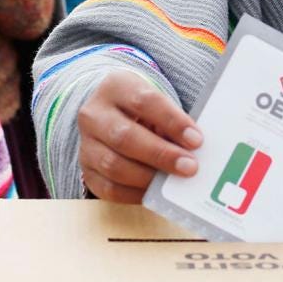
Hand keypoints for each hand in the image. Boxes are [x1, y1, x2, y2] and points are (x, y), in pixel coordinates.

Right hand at [77, 72, 202, 202]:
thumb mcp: (157, 103)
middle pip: (125, 136)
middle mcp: (94, 114)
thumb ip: (174, 122)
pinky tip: (156, 193)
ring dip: (148, 177)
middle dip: (161, 154)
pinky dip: (135, 194)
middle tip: (190, 166)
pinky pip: (108, 188)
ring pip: (114, 165)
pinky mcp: (87, 171)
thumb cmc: (145, 110)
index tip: (196, 140)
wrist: (112, 115)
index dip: (172, 121)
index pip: (144, 101)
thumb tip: (195, 150)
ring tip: (174, 183)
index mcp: (115, 87)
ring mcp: (86, 144)